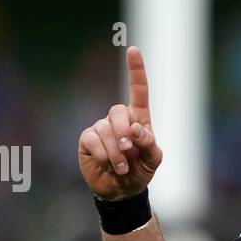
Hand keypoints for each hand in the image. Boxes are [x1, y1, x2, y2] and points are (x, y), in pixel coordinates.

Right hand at [77, 46, 163, 198]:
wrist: (121, 190)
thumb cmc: (141, 171)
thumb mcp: (154, 160)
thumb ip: (150, 143)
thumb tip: (135, 129)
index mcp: (138, 119)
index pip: (138, 91)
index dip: (136, 70)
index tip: (133, 50)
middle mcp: (118, 119)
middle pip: (118, 111)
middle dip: (124, 132)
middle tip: (130, 151)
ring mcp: (101, 127)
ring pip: (105, 130)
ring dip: (117, 152)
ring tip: (122, 167)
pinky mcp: (87, 139)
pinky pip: (93, 140)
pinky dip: (103, 154)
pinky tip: (108, 164)